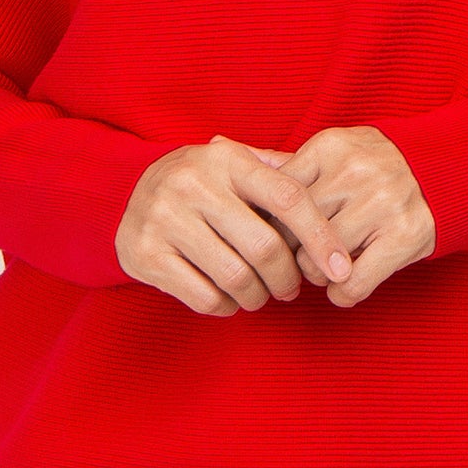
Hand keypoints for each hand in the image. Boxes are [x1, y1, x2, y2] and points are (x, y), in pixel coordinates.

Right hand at [114, 134, 353, 315]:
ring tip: (261, 294)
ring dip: (258, 296)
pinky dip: (226, 307)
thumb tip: (331, 189)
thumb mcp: (234, 164)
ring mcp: (166, 219)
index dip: (321, 236)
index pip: (288, 197)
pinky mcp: (146, 254)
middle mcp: (193, 184)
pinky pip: (204, 297)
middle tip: (290, 288)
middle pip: (264, 246)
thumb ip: (277, 172)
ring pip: (236, 277)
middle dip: (287, 277)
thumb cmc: (200, 183)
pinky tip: (228, 299)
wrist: (125, 193)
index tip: (341, 267)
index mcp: (227, 160)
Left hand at [248, 125, 435, 306]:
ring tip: (326, 269)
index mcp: (330, 146)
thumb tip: (227, 150)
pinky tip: (344, 288)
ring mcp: (382, 203)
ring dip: (317, 275)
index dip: (270, 223)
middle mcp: (355, 171)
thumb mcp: (335, 151)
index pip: (276, 196)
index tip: (273, 237)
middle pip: (292, 231)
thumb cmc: (376, 164)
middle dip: (290, 252)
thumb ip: (291, 164)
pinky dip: (343, 294)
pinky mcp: (405, 235)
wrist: (445, 167)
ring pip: (318, 262)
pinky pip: (353, 282)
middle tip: (298, 258)